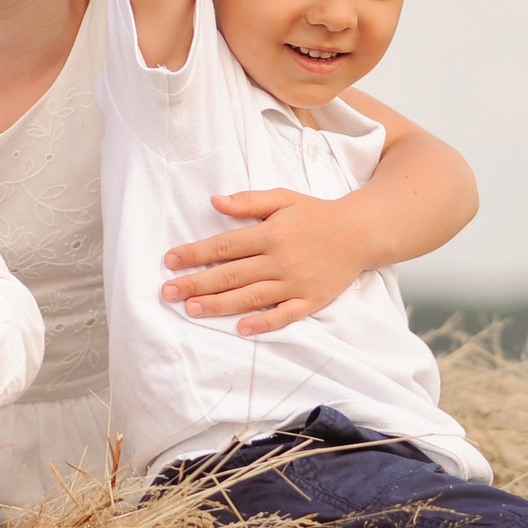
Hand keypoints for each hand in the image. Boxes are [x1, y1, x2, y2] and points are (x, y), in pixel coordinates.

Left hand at [162, 188, 370, 334]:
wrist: (360, 233)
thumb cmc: (316, 215)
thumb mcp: (283, 198)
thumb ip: (249, 201)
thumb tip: (215, 201)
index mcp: (271, 233)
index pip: (224, 245)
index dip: (195, 253)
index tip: (170, 261)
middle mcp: (280, 260)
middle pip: (231, 274)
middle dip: (196, 284)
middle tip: (168, 292)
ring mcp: (295, 283)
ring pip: (251, 297)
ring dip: (219, 305)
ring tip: (191, 309)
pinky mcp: (311, 300)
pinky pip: (284, 316)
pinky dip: (263, 324)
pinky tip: (241, 329)